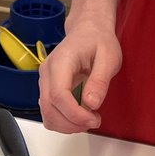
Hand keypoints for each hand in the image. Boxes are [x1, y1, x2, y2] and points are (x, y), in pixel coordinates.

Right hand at [38, 15, 121, 132]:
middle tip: (94, 122)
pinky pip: (50, 112)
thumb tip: (92, 104)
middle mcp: (47, 73)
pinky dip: (64, 120)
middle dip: (71, 123)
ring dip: (67, 124)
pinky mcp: (48, 89)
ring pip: (47, 114)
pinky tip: (80, 115)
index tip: (93, 120)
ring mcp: (45, 82)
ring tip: (89, 119)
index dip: (74, 114)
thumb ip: (100, 81)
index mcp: (61, 62)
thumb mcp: (109, 58)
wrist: (88, 31)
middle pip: (49, 108)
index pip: (58, 95)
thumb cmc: (98, 40)